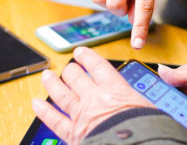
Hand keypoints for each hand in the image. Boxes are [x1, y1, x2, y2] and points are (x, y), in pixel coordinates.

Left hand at [32, 47, 154, 144]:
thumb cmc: (146, 129)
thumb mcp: (151, 110)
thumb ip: (141, 103)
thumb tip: (148, 105)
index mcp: (116, 90)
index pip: (98, 66)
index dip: (87, 57)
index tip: (82, 52)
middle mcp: (95, 98)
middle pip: (76, 77)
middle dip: (71, 69)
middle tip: (69, 66)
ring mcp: (81, 115)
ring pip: (61, 93)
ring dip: (52, 82)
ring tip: (47, 75)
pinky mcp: (73, 134)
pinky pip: (53, 119)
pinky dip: (43, 110)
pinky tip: (36, 103)